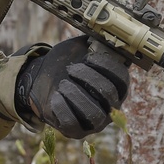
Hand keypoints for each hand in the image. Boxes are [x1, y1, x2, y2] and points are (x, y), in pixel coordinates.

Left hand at [14, 36, 129, 138]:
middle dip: (87, 77)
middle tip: (71, 69)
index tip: (89, 57)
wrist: (41, 79)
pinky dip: (62, 107)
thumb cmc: (65, 64)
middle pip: (108, 94)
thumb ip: (93, 42)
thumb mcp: (79, 49)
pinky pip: (72, 123)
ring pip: (93, 113)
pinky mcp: (75, 131)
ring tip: (63, 83)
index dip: (107, 66)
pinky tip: (55, 96)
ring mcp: (93, 122)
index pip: (122, 79)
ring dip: (75, 93)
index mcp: (115, 87)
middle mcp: (109, 107)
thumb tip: (103, 33)